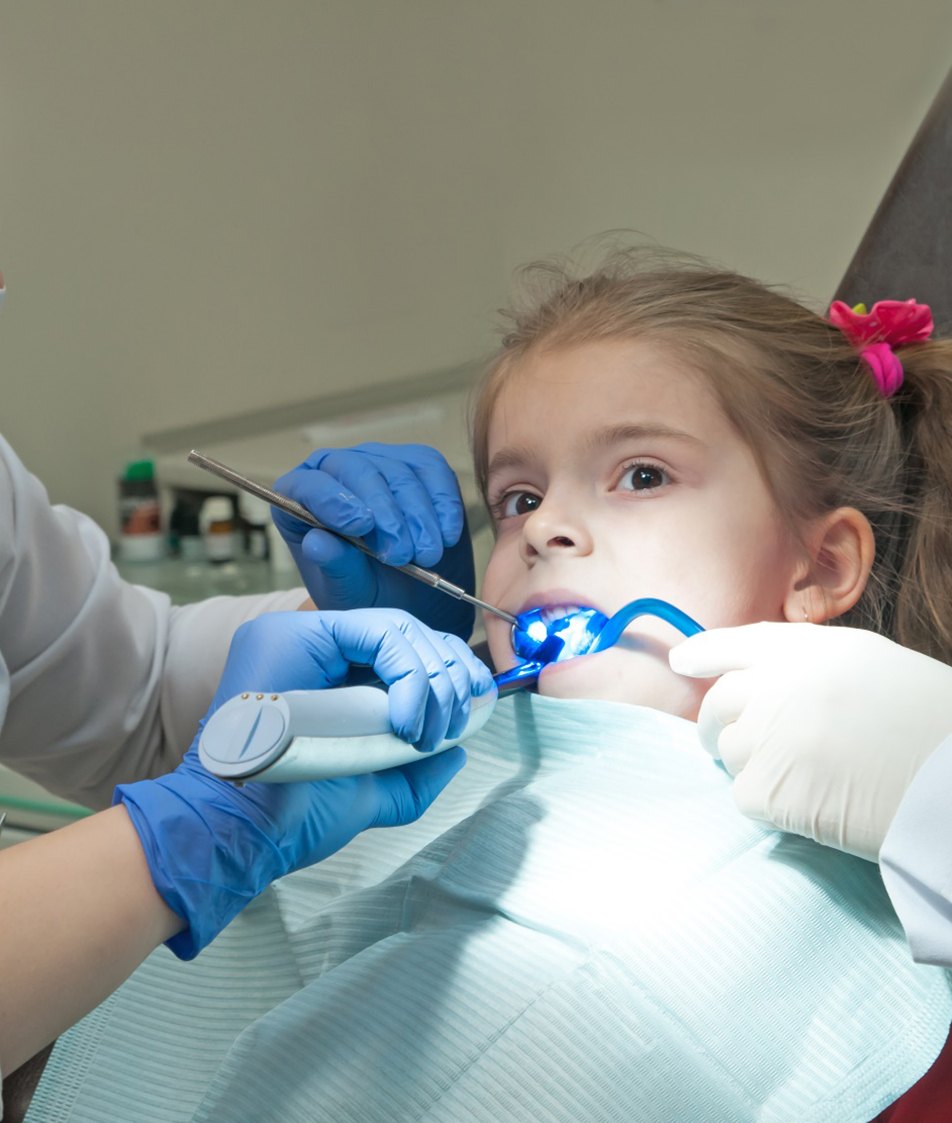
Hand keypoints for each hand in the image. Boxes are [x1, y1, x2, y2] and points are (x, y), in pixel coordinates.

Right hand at [115, 609, 493, 956]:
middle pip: (406, 631)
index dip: (447, 671)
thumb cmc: (296, 816)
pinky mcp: (295, 634)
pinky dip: (409, 676)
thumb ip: (414, 772)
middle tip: (456, 722)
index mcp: (330, 673)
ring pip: (398, 628)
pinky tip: (405, 722)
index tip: (474, 709)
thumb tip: (458, 752)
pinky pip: (377, 634)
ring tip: (427, 732)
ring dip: (433, 680)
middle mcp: (315, 645)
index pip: (402, 648)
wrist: (247, 835)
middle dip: (449, 673)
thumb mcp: (371, 792)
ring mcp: (301, 634)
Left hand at [273, 443, 475, 638]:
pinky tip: (447, 534)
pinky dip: (444, 503)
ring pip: (399, 472)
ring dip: (419, 516)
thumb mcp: (348, 592)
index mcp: (302, 499)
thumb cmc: (368, 592)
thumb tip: (317, 543)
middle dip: (386, 513)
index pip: (309, 486)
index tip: (361, 527)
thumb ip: (335, 567)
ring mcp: (379, 463)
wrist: (410, 597)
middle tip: (403, 554)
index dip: (333, 501)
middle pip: (358, 471)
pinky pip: (433, 469)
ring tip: (428, 555)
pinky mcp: (419, 465)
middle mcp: (337, 471)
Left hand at [669, 623, 951, 859]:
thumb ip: (811, 666)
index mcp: (812, 650)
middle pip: (720, 700)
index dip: (706, 651)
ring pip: (730, 749)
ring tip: (804, 776)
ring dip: (752, 763)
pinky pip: (744, 794)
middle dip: (714, 720)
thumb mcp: (871, 667)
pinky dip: (767, 803)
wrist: (950, 786)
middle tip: (717, 738)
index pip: (739, 643)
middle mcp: (779, 685)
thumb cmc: (928, 727)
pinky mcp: (766, 788)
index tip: (682, 660)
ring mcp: (767, 736)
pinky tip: (808, 803)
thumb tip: (758, 681)